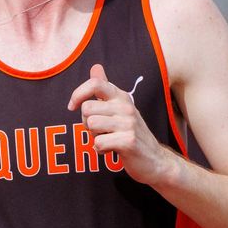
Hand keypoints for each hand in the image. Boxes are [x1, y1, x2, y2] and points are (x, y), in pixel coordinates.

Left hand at [67, 62, 170, 184]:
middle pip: (86, 109)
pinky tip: (112, 150)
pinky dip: (100, 150)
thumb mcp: (120, 108)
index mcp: (122, 97)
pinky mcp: (128, 141)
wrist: (155, 160)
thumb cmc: (132, 133)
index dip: (78, 94)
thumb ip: (105, 88)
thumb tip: (95, 66)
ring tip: (109, 139)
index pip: (95, 84)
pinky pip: (98, 143)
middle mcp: (126, 107)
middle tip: (100, 130)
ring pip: (91, 125)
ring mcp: (129, 124)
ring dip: (95, 136)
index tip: (72, 106)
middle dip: (86, 123)